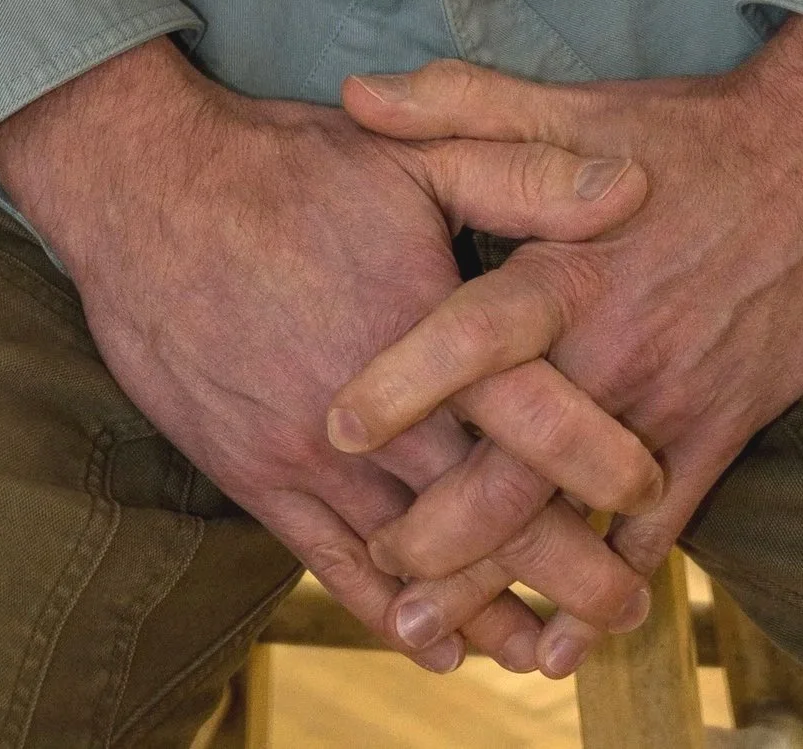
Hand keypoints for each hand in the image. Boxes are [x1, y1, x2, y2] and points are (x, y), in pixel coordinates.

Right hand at [0, 35, 659, 671]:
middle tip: (630, 606)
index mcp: (423, 323)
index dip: (596, 457)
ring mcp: (310, 452)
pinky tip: (437, 644)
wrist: (147, 192)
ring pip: (418, 554)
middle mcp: (373, 405)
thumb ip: (524, 175)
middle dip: (566, 566)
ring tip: (553, 650)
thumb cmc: (289, 165)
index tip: (655, 494)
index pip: (529, 408)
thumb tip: (632, 184)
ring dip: (488, 609)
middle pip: (486, 505)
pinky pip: (335, 566)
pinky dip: (392, 610)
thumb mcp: (415, 152)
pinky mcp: (259, 477)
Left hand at [329, 17, 802, 668]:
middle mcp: (613, 345)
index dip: (405, 382)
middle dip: (438, 533)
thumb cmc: (685, 133)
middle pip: (514, 462)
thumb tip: (357, 96)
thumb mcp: (574, 105)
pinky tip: (559, 650)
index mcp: (568, 267)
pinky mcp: (718, 430)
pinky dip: (605, 592)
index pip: (475, 335)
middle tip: (375, 572)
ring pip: (572, 513)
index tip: (337, 430)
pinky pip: (659, 531)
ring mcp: (667, 398)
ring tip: (431, 633)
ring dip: (501, 579)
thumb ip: (461, 104)